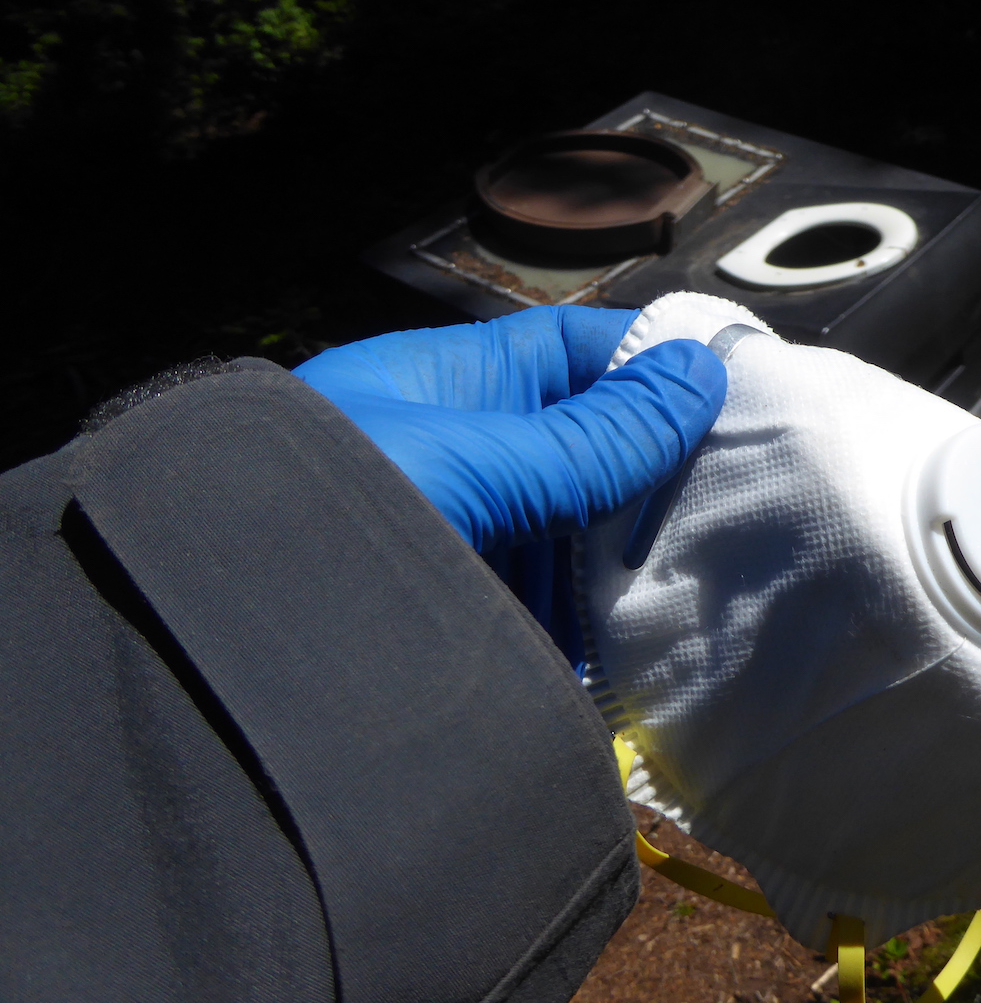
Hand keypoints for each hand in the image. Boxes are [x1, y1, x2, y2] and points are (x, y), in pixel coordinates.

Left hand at [293, 306, 726, 658]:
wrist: (215, 652)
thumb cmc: (326, 516)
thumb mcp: (477, 462)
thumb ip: (594, 434)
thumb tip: (702, 370)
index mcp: (454, 384)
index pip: (580, 350)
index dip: (658, 363)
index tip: (741, 394)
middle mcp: (461, 451)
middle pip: (586, 447)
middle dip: (656, 475)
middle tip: (744, 500)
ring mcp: (462, 537)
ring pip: (573, 535)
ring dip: (630, 559)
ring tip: (705, 578)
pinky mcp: (463, 616)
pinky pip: (547, 609)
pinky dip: (593, 628)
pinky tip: (638, 647)